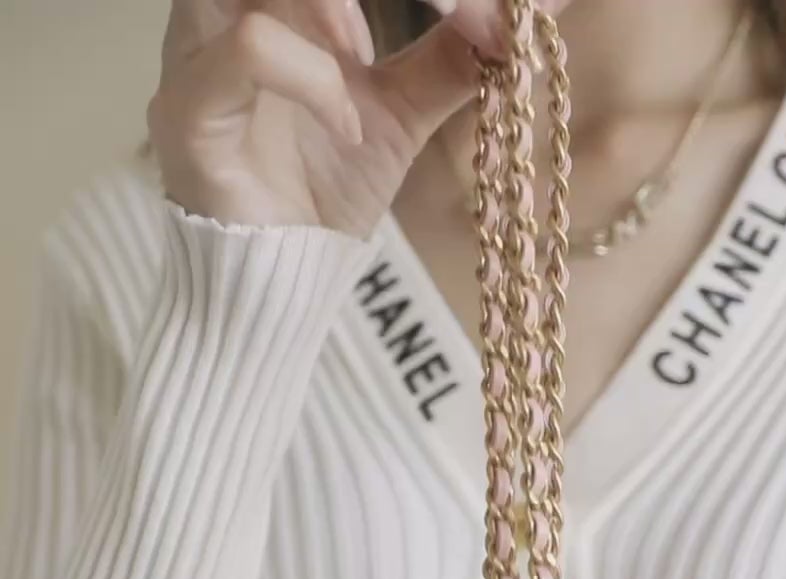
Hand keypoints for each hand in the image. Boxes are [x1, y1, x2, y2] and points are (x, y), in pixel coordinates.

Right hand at [148, 0, 572, 235]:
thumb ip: (455, 56)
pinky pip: (249, 50)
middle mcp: (225, 4)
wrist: (278, 282)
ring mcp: (197, 50)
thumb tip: (534, 10)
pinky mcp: (188, 110)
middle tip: (447, 5)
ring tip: (369, 58)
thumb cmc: (325, 190)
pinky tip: (349, 127)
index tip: (471, 5)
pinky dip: (316, 79)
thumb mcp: (405, 111)